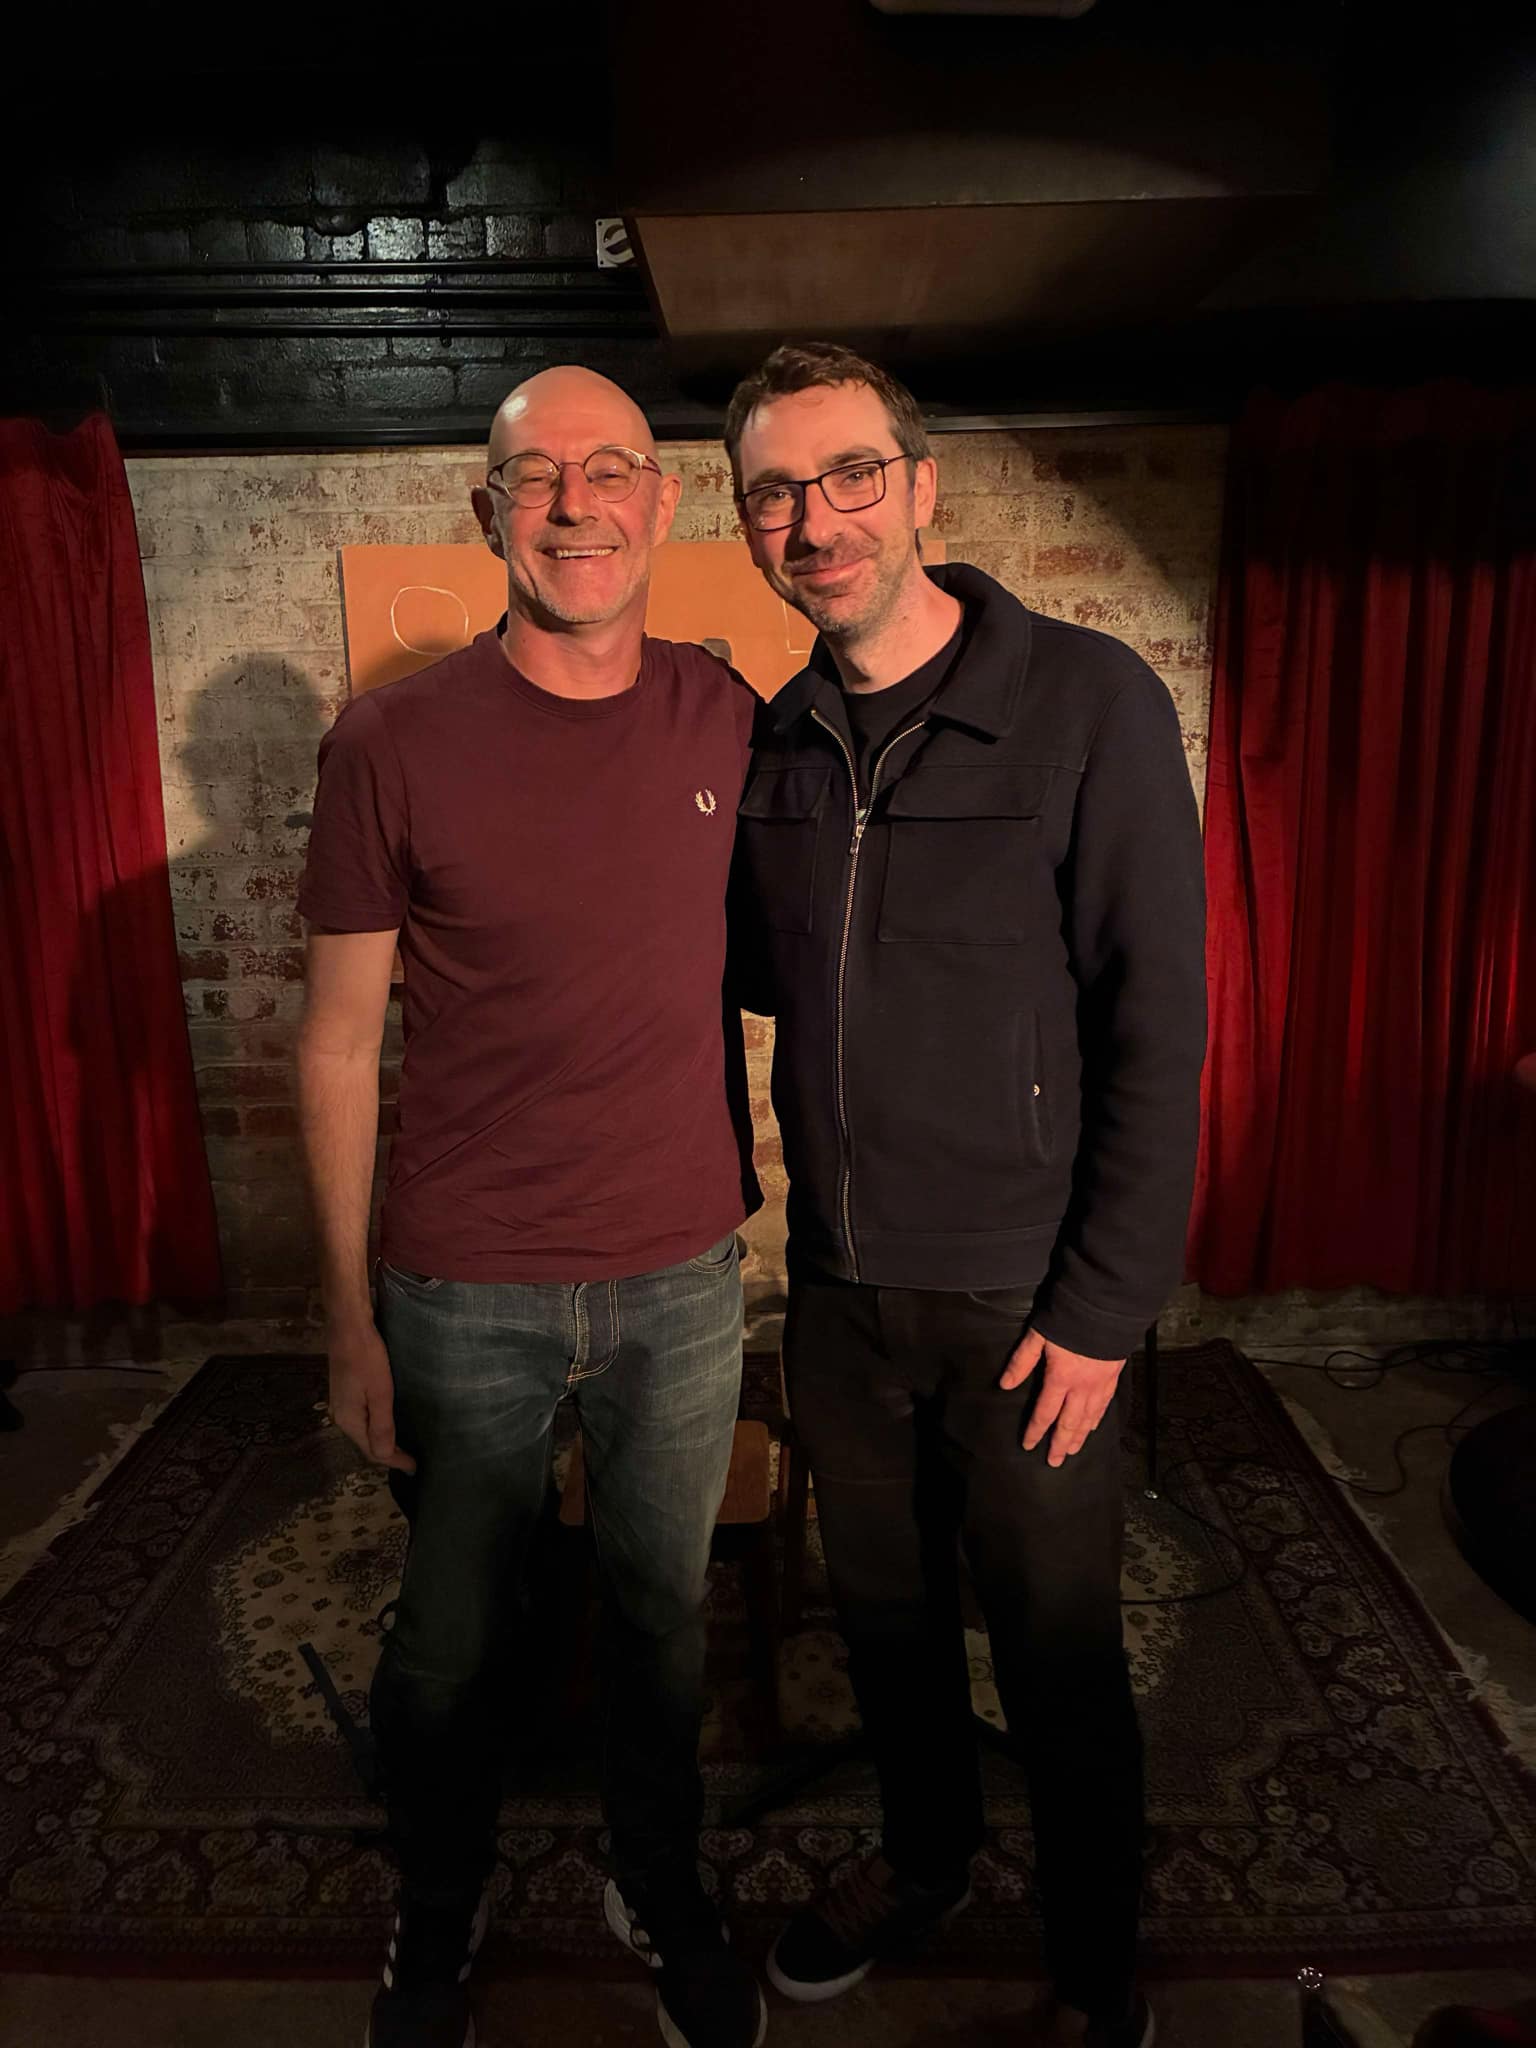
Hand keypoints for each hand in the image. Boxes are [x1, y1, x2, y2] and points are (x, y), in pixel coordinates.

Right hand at [327, 1319, 415, 1472]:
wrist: (348, 1323)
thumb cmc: (367, 1356)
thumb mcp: (379, 1392)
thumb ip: (382, 1425)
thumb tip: (384, 1456)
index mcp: (349, 1420)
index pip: (372, 1451)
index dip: (394, 1461)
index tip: (415, 1468)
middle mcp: (342, 1415)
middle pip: (366, 1443)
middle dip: (387, 1454)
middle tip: (411, 1460)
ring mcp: (343, 1401)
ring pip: (364, 1430)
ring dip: (383, 1439)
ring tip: (403, 1445)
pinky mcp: (348, 1389)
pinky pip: (364, 1416)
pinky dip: (378, 1424)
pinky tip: (390, 1420)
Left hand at [999, 1329, 1125, 1467]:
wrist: (1106, 1307)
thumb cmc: (1069, 1318)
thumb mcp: (1038, 1335)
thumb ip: (1022, 1361)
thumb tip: (1005, 1384)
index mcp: (1060, 1378)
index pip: (1044, 1412)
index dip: (1035, 1430)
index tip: (1028, 1445)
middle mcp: (1081, 1387)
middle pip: (1069, 1423)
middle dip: (1060, 1444)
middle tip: (1054, 1462)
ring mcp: (1100, 1384)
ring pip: (1088, 1418)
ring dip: (1079, 1437)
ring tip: (1072, 1451)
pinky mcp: (1113, 1377)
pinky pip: (1104, 1405)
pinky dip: (1097, 1420)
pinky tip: (1093, 1427)